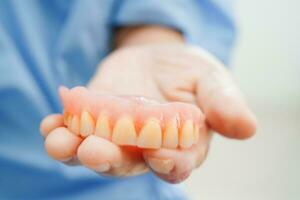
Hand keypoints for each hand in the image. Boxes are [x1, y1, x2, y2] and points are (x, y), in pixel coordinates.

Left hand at [40, 43, 255, 182]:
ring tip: (60, 142)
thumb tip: (247, 127)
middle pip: (128, 163)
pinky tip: (51, 124)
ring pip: (95, 152)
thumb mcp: (212, 81)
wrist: (159, 58)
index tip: (158, 154)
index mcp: (179, 145)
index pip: (175, 164)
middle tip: (93, 152)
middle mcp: (145, 147)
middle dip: (110, 160)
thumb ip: (224, 104)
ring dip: (75, 151)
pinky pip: (75, 131)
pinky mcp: (94, 119)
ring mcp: (116, 135)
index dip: (168, 163)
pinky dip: (60, 130)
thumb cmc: (191, 73)